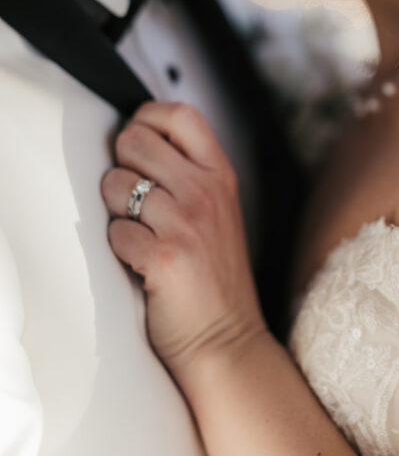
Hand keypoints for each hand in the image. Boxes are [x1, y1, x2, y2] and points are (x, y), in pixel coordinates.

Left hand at [101, 102, 265, 381]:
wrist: (226, 340)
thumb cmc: (215, 277)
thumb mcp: (218, 210)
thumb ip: (189, 172)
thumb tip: (138, 139)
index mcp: (220, 174)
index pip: (180, 115)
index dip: (147, 117)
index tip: (137, 136)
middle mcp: (205, 192)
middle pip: (136, 140)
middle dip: (121, 164)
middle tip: (131, 194)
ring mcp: (186, 223)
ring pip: (115, 185)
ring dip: (115, 210)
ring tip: (138, 232)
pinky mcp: (163, 256)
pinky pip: (114, 232)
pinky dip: (118, 248)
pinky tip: (139, 262)